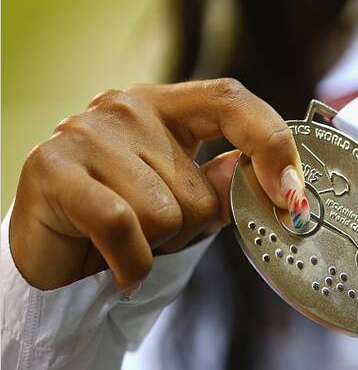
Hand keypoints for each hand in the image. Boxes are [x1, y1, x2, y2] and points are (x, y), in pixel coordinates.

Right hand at [9, 78, 309, 290]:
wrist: (54, 265)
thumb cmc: (126, 231)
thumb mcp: (187, 209)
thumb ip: (223, 188)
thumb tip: (265, 177)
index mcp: (166, 108)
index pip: (231, 100)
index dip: (271, 143)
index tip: (293, 195)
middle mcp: (126, 108)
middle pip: (202, 186)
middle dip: (188, 229)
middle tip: (152, 236)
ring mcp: (85, 132)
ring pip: (168, 212)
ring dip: (156, 246)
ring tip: (125, 244)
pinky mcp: (51, 167)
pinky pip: (125, 226)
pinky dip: (131, 264)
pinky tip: (118, 268)